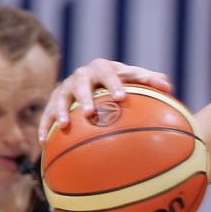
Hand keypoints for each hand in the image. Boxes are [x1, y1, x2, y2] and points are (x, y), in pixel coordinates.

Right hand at [38, 58, 170, 141]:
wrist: (96, 80)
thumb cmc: (122, 82)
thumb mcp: (136, 79)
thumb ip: (150, 80)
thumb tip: (167, 86)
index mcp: (102, 68)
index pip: (108, 73)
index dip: (114, 84)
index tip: (122, 97)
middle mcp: (81, 76)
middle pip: (80, 84)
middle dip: (84, 97)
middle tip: (90, 111)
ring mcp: (66, 88)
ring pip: (60, 98)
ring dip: (61, 111)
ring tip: (64, 126)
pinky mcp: (54, 102)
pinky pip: (47, 115)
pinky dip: (45, 127)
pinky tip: (43, 143)